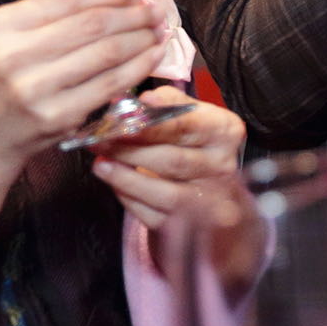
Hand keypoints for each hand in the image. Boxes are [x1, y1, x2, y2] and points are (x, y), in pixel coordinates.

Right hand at [0, 0, 167, 178]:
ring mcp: (34, 89)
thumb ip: (46, 15)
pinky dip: (139, 66)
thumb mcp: (0, 40)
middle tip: (154, 10)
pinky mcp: (57, 116)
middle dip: (133, 14)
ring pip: (107, 52)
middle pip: (94, 24)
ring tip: (157, 30)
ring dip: (141, 38)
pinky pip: (110, 84)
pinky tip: (152, 56)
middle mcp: (11, 56)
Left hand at [91, 87, 245, 229]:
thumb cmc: (194, 143)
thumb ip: (168, 103)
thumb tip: (141, 101)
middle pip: (174, 161)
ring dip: (126, 178)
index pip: (188, 127)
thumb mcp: (191, 115)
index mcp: (225, 132)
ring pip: (164, 193)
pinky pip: (153, 214)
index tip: (122, 121)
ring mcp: (207, 199)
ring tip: (100, 163)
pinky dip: (128, 198)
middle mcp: (222, 166)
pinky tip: (114, 182)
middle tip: (100, 141)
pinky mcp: (187, 224)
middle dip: (131, 152)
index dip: (152, 126)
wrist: (209, 186)